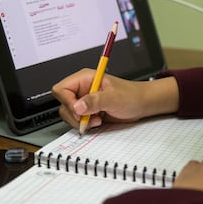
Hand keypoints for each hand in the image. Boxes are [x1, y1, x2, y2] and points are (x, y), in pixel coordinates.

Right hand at [52, 68, 178, 130]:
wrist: (141, 104)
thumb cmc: (131, 95)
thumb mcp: (114, 97)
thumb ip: (95, 101)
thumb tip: (77, 106)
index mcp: (84, 78)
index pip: (61, 89)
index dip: (67, 101)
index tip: (80, 110)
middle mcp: (82, 89)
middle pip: (63, 104)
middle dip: (75, 115)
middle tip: (89, 118)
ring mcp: (84, 101)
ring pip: (68, 114)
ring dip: (81, 121)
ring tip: (97, 119)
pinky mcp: (88, 111)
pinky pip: (77, 121)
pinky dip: (85, 125)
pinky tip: (98, 121)